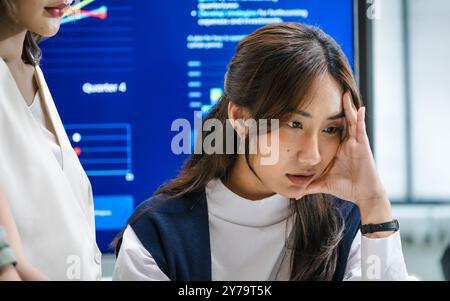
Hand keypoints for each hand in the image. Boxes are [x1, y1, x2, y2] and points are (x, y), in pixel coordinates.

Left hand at [301, 92, 392, 228]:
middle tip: (332, 91)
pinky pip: (361, 130)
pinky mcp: (363, 147)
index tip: (316, 107)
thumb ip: (309, 186)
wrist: (363, 196)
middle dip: (338, 107)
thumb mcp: (323, 184)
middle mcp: (347, 143)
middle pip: (342, 121)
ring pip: (352, 122)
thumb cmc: (346, 188)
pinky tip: (360, 108)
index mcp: (338, 149)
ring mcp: (356, 144)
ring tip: (345, 93)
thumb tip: (295, 195)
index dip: (326, 118)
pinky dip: (361, 119)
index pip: (331, 130)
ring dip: (349, 108)